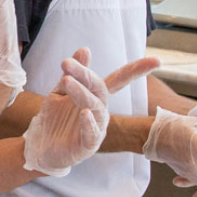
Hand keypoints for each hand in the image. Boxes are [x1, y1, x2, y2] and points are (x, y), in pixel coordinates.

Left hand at [23, 48, 159, 175]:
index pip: (119, 79)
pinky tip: (84, 113)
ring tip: (66, 81)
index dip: (137, 70)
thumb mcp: (60, 92)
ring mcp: (97, 128)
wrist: (40, 147)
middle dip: (85, 74)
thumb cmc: (54, 120)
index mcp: (96, 96)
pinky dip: (89, 122)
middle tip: (66, 63)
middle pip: (100, 89)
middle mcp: (100, 111)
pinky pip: (92, 133)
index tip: (156, 61)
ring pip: (95, 107)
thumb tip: (85, 49)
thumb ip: (74, 74)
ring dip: (81, 93)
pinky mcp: (88, 145)